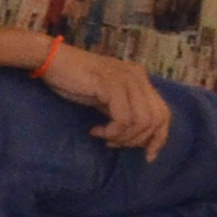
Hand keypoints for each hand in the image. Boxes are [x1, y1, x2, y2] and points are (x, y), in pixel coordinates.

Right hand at [34, 33, 172, 154]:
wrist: (52, 60)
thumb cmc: (74, 79)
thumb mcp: (105, 97)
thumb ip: (122, 110)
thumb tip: (135, 137)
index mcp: (140, 80)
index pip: (164, 113)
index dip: (159, 137)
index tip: (148, 156)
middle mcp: (138, 78)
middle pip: (156, 119)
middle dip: (138, 140)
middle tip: (115, 144)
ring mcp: (126, 80)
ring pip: (141, 121)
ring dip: (123, 137)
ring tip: (104, 138)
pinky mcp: (112, 85)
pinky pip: (123, 118)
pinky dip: (112, 131)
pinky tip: (96, 131)